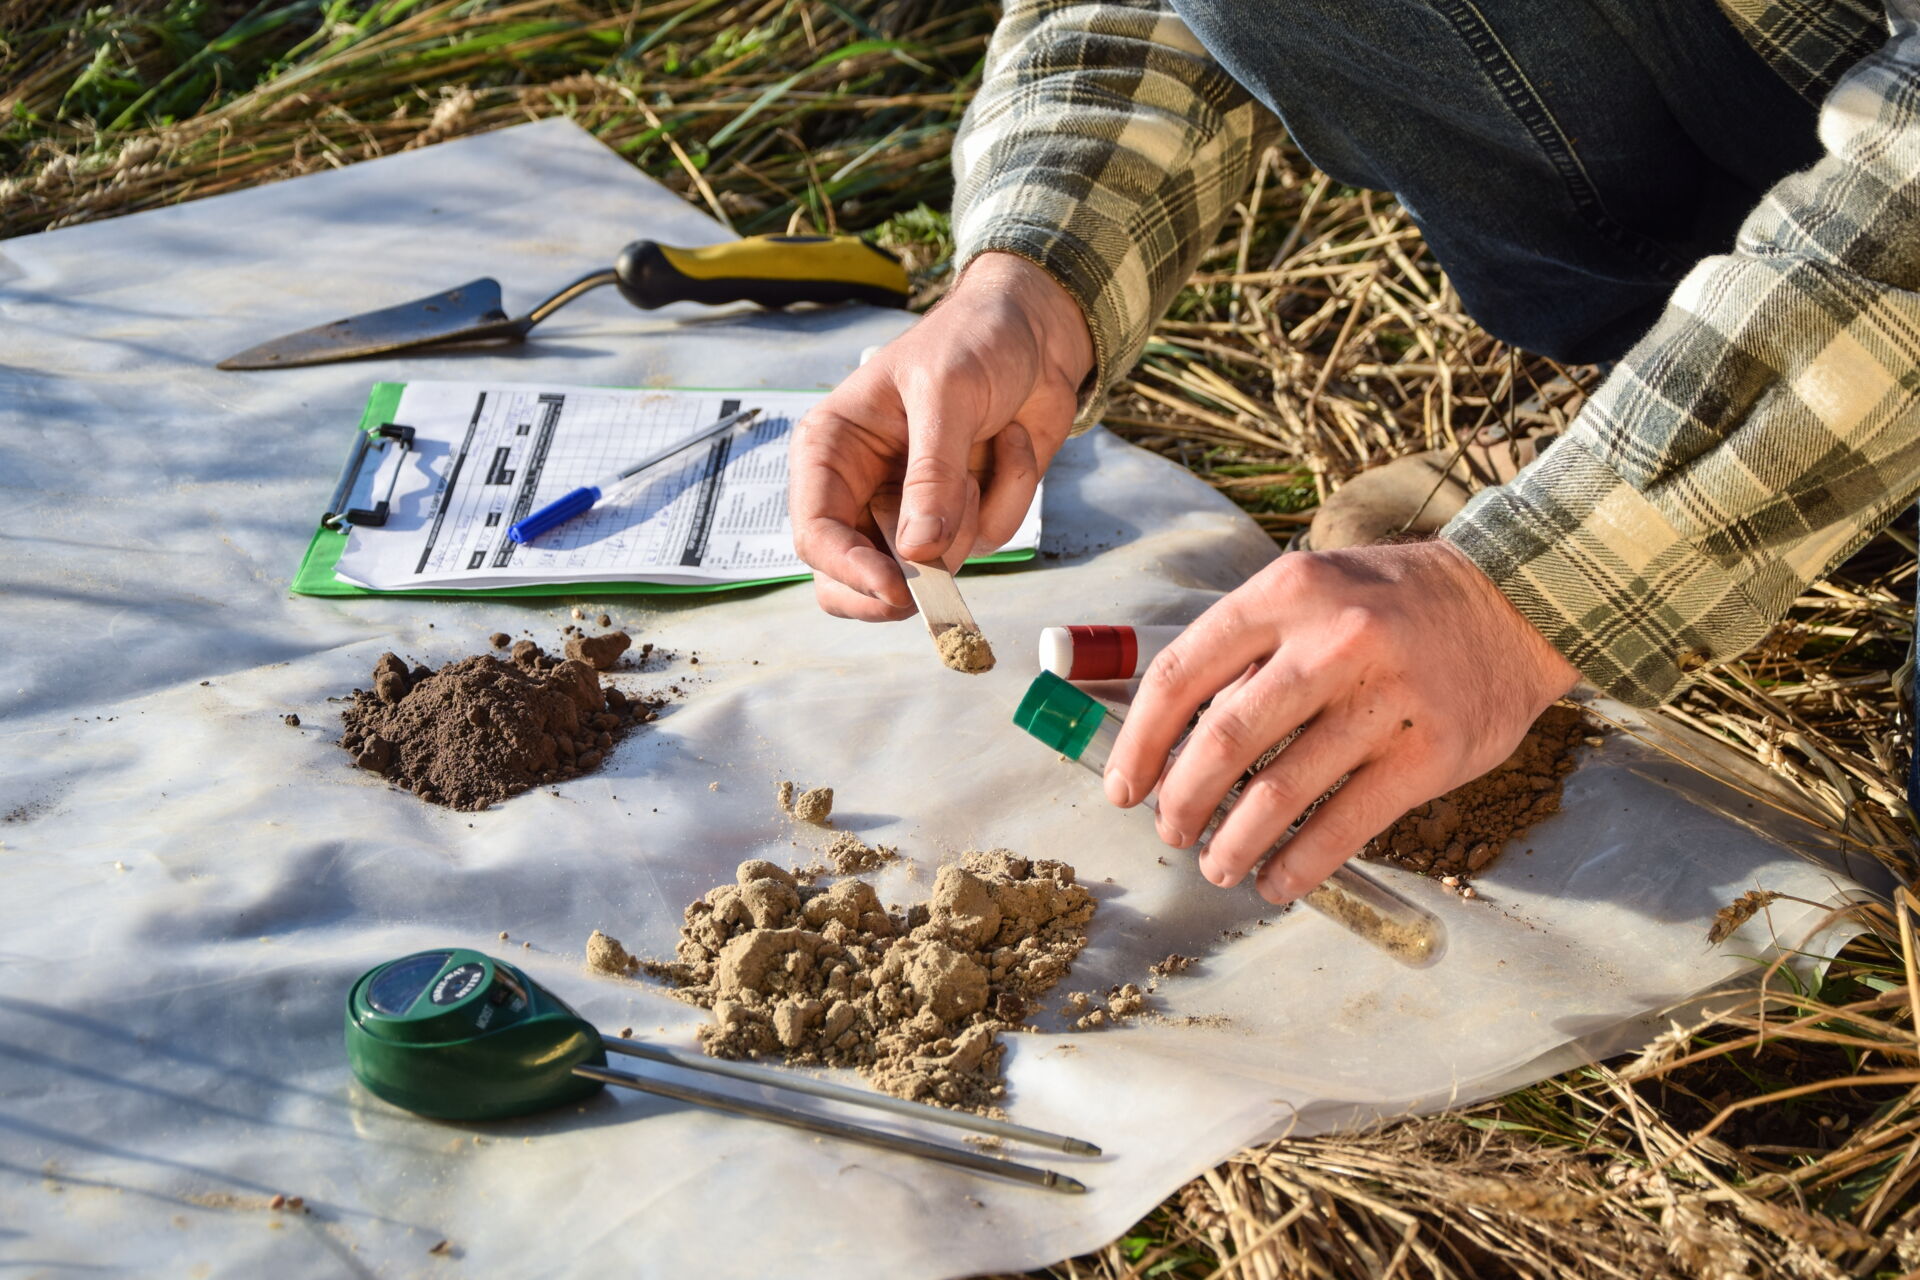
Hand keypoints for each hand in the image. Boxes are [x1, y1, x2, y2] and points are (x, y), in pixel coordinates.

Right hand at [788, 251, 1094, 619]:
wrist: (1037, 331)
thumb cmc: (974, 341)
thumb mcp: (946, 394)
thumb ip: (931, 475)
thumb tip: (918, 552)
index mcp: (832, 449)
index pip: (816, 533)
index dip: (848, 571)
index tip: (897, 590)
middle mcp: (864, 487)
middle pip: (854, 578)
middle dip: (902, 582)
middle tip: (935, 589)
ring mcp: (914, 508)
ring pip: (933, 567)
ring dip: (974, 514)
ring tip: (988, 442)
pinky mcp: (963, 515)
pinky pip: (987, 540)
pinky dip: (1012, 495)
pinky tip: (1011, 443)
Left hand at [1103, 541, 1580, 902]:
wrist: (1517, 601)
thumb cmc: (1390, 605)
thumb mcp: (1312, 593)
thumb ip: (1249, 650)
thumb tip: (1170, 736)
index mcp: (1286, 593)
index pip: (1182, 673)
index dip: (1141, 742)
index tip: (1123, 788)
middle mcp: (1333, 640)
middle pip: (1225, 739)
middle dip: (1182, 800)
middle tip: (1170, 831)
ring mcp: (1387, 697)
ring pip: (1282, 791)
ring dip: (1234, 843)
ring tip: (1216, 866)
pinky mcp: (1431, 752)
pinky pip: (1348, 822)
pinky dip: (1301, 863)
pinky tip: (1276, 881)